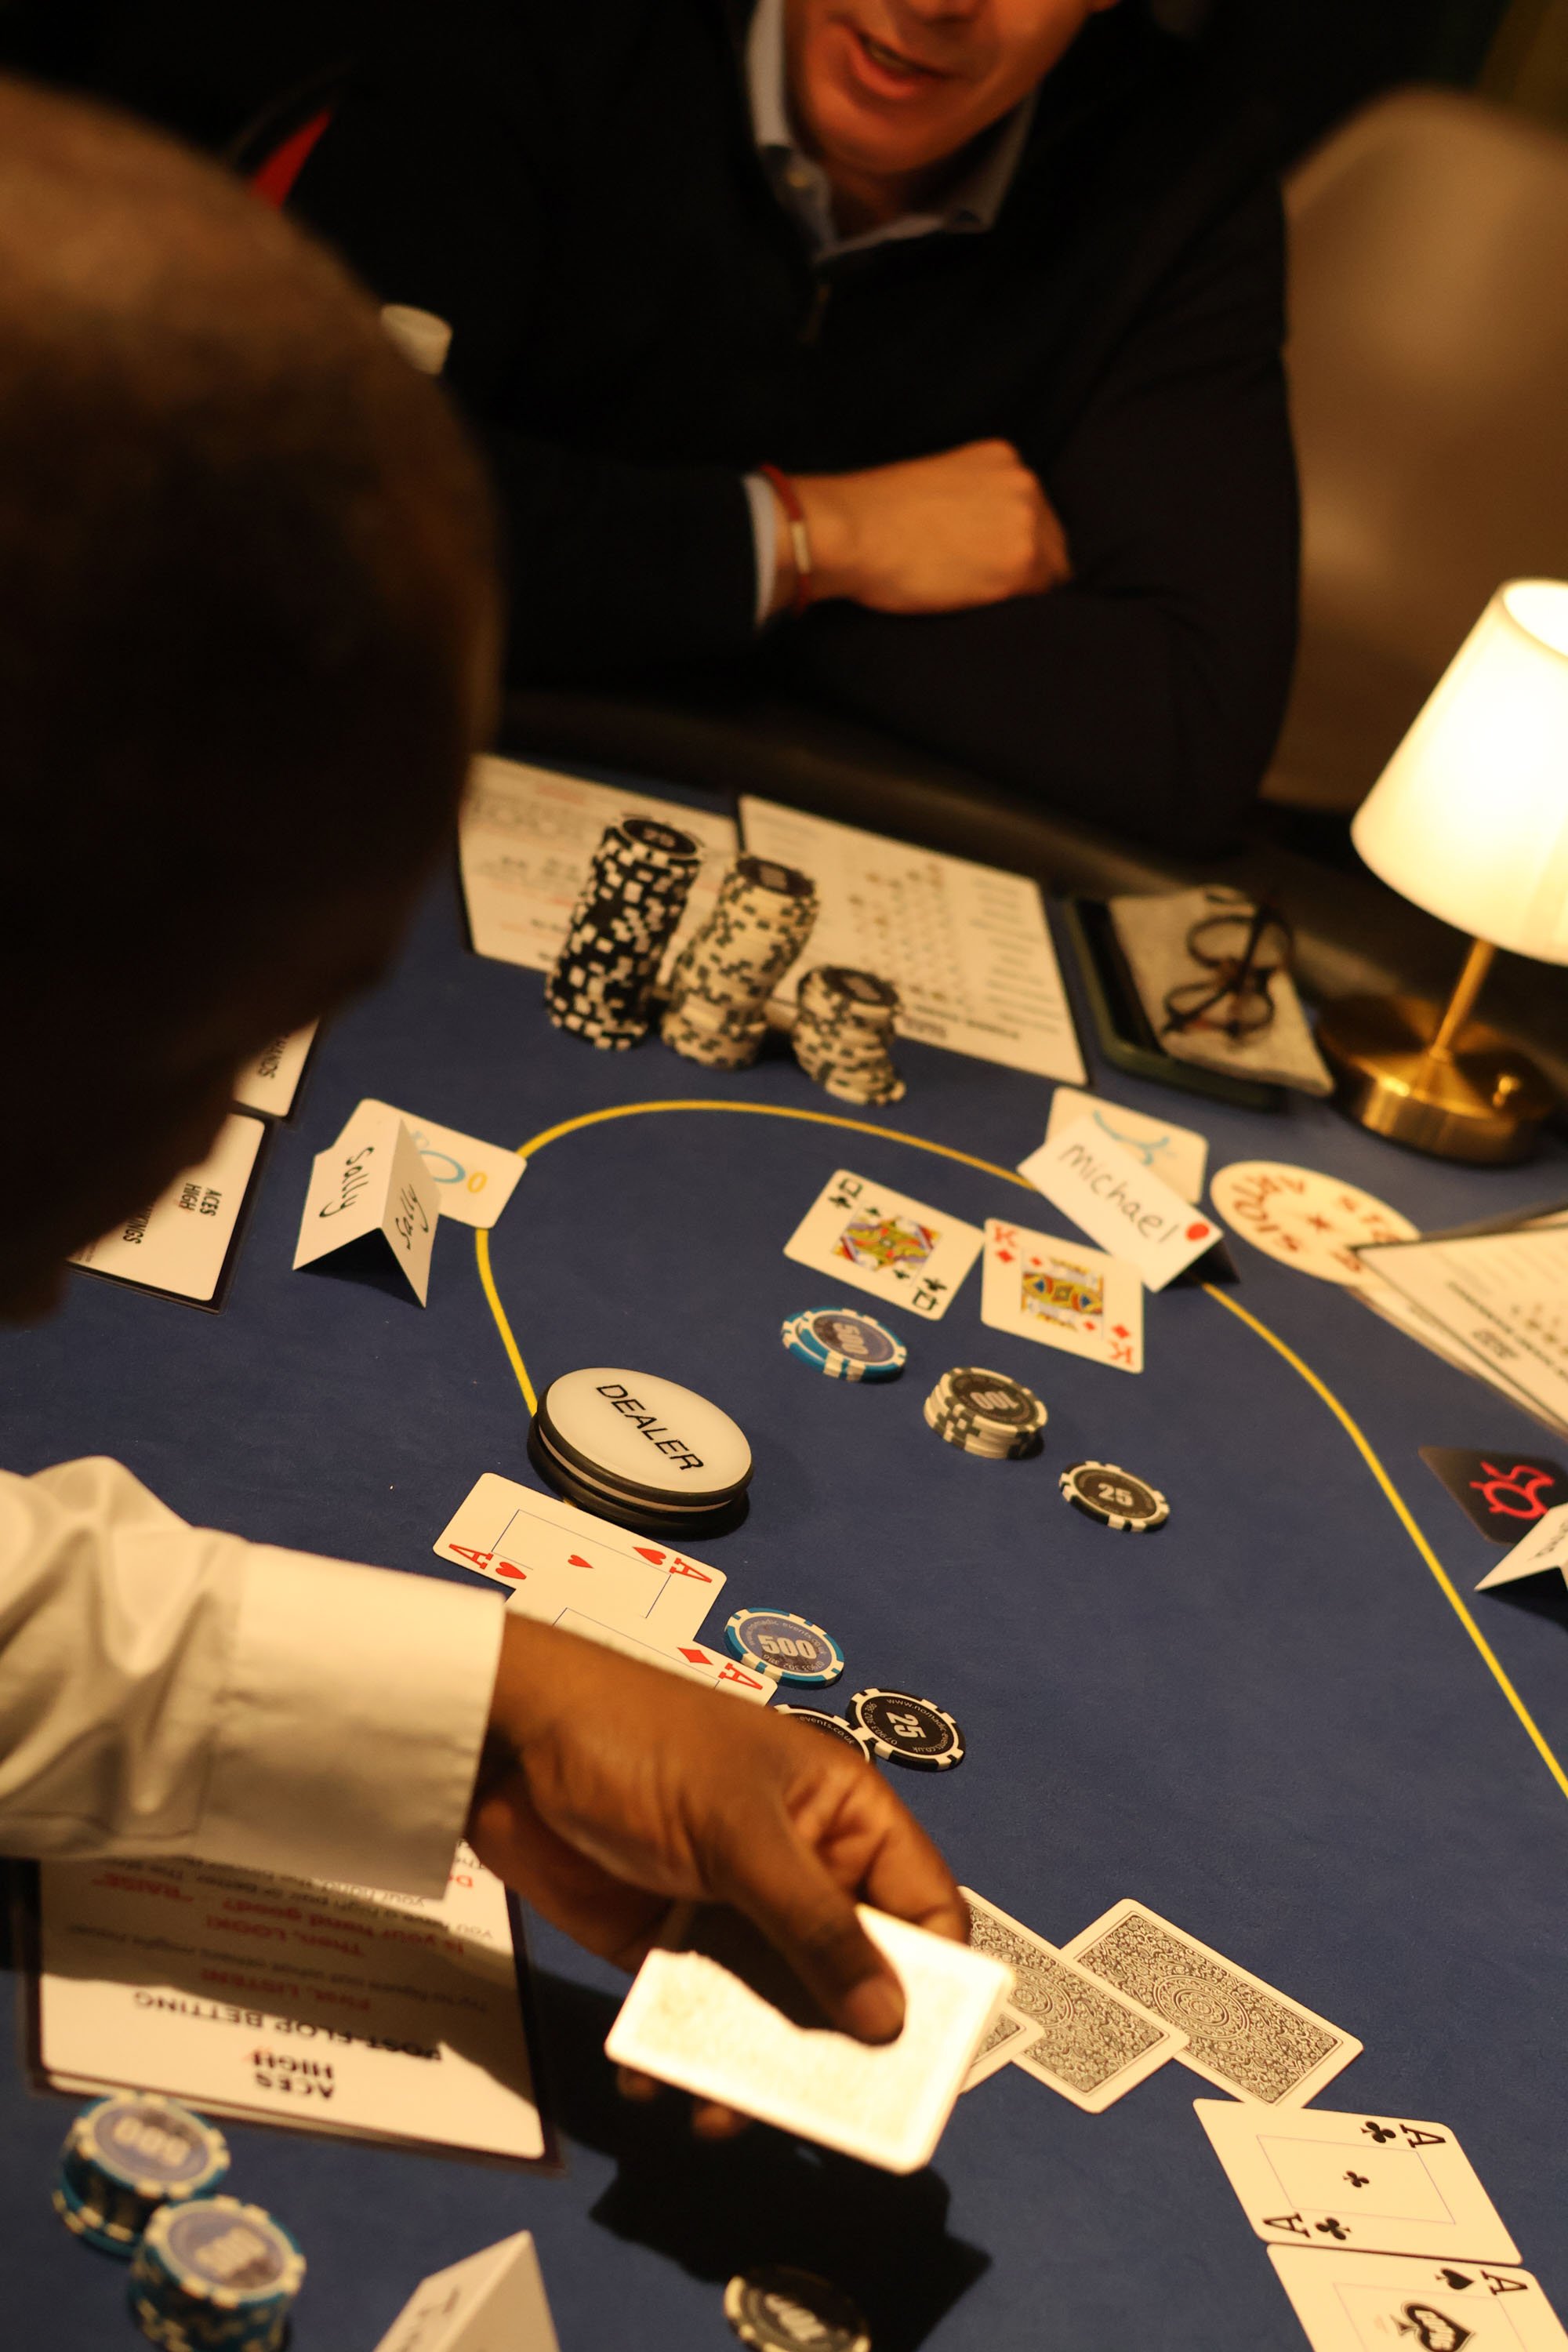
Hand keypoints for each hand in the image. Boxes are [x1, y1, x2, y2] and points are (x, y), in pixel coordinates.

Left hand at [467, 1616, 966, 2135]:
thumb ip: (813, 1926)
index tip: (921, 2062)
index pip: (922, 1907)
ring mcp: (735, 1912)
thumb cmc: (644, 1748)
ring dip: (756, 2068)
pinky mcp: (669, 1947)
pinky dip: (685, 2059)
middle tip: (825, 2115)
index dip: (935, 1983)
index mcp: (843, 1817)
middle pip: (852, 1975)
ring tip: (720, 2116)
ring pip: (775, 2012)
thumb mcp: (738, 1832)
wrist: (506, 1741)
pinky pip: (698, 2019)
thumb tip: (888, 2020)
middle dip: (841, 2044)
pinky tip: (657, 2082)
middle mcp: (801, 1870)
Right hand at [772, 439, 1069, 616]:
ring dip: (1022, 588)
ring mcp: (1027, 524)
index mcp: (1004, 458)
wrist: (853, 530)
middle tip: (985, 586)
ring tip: (978, 597)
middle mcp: (1025, 484)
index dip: (1017, 542)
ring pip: (1051, 571)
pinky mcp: (1020, 565)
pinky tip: (981, 606)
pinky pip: (1038, 599)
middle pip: (1051, 539)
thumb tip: (984, 535)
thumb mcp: (937, 481)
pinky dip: (1016, 608)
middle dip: (1026, 564)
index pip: (1035, 510)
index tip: (993, 562)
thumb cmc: (875, 514)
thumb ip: (974, 498)